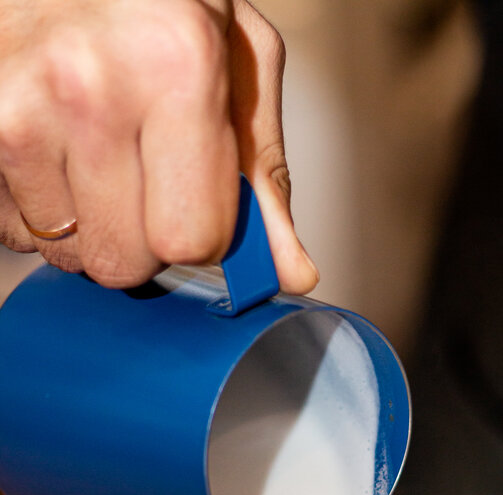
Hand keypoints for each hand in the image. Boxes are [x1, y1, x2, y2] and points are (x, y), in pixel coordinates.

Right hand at [0, 0, 317, 290]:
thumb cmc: (160, 4)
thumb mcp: (237, 64)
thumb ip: (263, 175)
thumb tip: (289, 273)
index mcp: (178, 71)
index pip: (192, 240)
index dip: (203, 235)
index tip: (196, 199)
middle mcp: (91, 90)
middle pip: (125, 263)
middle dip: (143, 241)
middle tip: (144, 178)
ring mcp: (20, 111)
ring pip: (69, 255)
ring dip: (89, 226)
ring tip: (94, 154)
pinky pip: (16, 232)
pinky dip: (41, 209)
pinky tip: (55, 153)